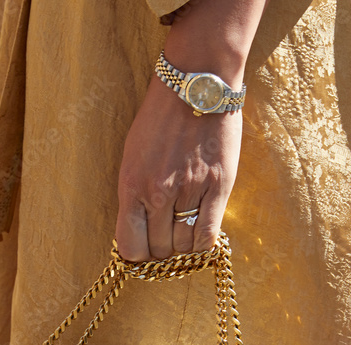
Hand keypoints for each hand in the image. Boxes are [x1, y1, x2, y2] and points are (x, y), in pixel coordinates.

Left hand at [114, 0, 266, 261]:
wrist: (195, 86)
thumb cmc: (160, 119)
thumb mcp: (132, 155)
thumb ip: (134, 193)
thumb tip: (137, 229)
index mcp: (132, 185)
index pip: (131, 246)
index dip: (137, 252)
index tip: (143, 245)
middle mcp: (159, 193)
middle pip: (160, 250)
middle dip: (162, 248)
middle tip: (167, 235)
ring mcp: (190, 191)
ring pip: (184, 246)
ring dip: (183, 245)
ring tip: (184, 228)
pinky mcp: (219, 186)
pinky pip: (209, 235)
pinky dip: (203, 243)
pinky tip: (201, 231)